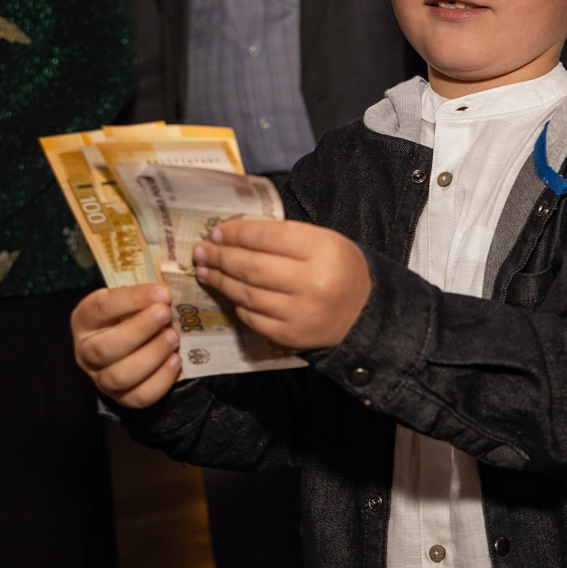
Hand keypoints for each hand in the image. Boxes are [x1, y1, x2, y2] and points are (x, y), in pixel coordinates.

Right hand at [73, 284, 182, 408]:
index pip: (101, 308)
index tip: (161, 293)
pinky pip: (139, 396)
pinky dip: (160, 380)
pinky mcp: (121, 397)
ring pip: (120, 375)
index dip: (131, 299)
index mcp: (85, 320)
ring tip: (173, 338)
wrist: (133, 348)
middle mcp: (87, 351)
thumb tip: (167, 293)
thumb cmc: (133, 316)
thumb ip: (144, 297)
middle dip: (140, 330)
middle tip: (166, 314)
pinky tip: (176, 360)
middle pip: (105, 347)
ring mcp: (101, 378)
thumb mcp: (131, 301)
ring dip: (151, 355)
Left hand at [194, 218, 370, 350]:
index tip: (217, 232)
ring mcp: (299, 312)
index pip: (269, 237)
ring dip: (220, 280)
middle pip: (253, 266)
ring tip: (204, 270)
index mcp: (323, 251)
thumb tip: (236, 235)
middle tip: (202, 250)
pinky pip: (253, 317)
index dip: (238, 233)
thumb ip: (286, 236)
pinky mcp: (290, 336)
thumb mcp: (325, 241)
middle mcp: (311, 282)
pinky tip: (228, 293)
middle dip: (221, 257)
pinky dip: (237, 304)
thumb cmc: (340, 270)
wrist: (364, 313)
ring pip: (247, 293)